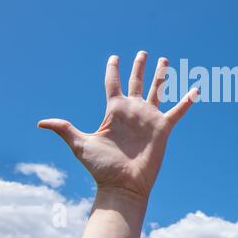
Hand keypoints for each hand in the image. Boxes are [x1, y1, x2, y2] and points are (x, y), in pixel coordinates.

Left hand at [39, 52, 197, 236]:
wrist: (123, 184)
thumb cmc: (102, 167)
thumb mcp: (81, 145)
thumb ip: (65, 129)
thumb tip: (42, 123)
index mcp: (114, 111)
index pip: (113, 84)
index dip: (113, 69)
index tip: (114, 56)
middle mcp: (133, 110)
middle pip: (137, 82)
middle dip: (140, 67)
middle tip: (143, 53)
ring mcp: (149, 117)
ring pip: (158, 90)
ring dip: (162, 75)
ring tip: (165, 61)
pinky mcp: (163, 127)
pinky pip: (178, 111)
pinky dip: (187, 101)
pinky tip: (195, 90)